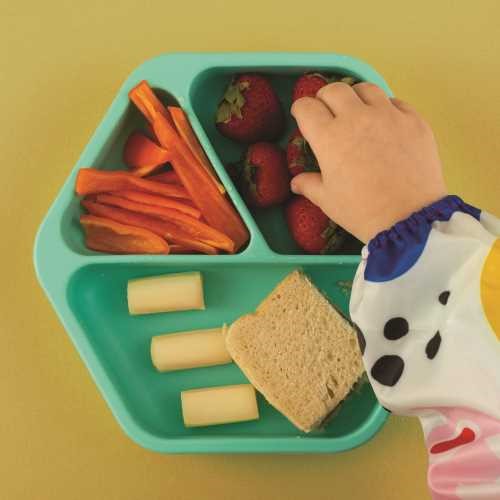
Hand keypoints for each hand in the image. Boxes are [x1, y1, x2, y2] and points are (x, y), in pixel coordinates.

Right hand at [290, 82, 446, 242]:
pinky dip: (384, 108)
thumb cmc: (361, 211)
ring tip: (356, 111)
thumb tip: (297, 182)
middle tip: (327, 112)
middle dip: (325, 98)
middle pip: (334, 90)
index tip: (303, 117)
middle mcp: (356, 118)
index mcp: (329, 137)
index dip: (301, 110)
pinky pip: (395, 102)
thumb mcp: (328, 201)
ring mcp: (388, 116)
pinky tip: (384, 123)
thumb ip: (309, 185)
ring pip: (365, 89)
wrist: (409, 219)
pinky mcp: (414, 121)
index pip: (306, 107)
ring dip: (355, 96)